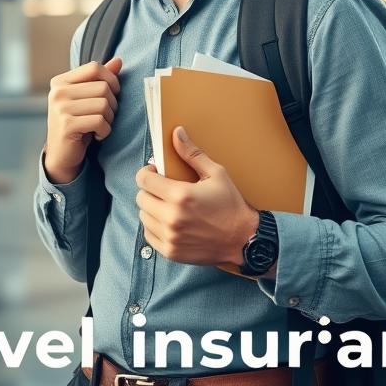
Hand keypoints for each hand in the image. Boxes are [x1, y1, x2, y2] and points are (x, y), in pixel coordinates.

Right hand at [43, 57, 121, 183]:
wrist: (62, 155)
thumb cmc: (78, 122)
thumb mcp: (87, 98)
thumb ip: (101, 79)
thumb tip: (118, 60)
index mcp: (61, 81)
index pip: (95, 67)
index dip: (111, 80)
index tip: (112, 94)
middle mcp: (58, 92)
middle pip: (103, 87)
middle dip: (112, 104)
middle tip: (105, 116)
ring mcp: (60, 108)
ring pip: (103, 104)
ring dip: (109, 118)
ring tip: (100, 126)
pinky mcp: (67, 125)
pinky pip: (100, 121)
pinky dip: (105, 130)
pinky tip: (97, 135)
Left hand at [135, 126, 258, 265]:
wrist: (244, 240)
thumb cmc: (231, 204)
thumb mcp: (216, 174)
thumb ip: (192, 154)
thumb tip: (176, 133)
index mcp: (180, 196)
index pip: (144, 180)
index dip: (147, 173)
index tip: (156, 172)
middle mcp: (171, 218)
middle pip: (141, 198)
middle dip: (149, 190)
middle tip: (163, 188)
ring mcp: (170, 237)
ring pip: (143, 217)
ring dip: (151, 208)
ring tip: (167, 205)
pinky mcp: (171, 252)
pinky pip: (149, 235)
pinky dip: (155, 226)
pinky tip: (169, 221)